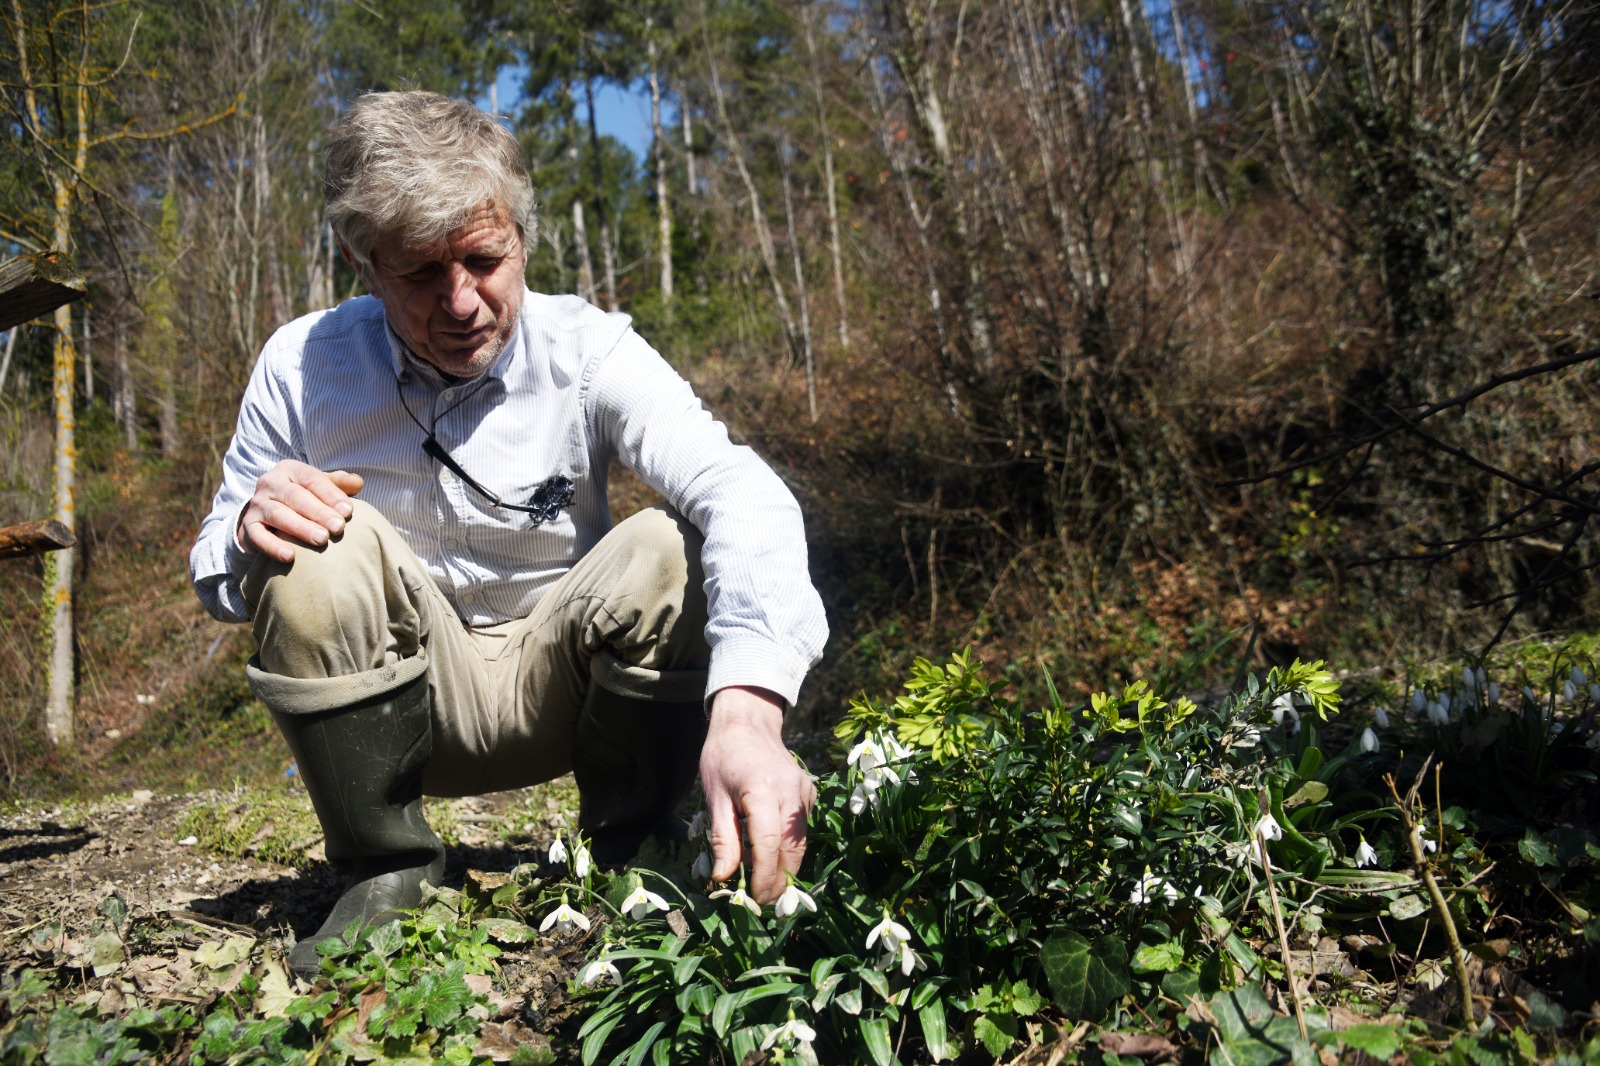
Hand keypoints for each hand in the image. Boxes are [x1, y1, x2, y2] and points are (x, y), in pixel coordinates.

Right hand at [238, 461, 363, 562]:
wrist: (265, 516)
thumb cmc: (303, 500)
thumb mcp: (319, 487)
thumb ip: (338, 484)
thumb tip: (358, 482)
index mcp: (291, 470)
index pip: (313, 479)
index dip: (331, 494)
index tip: (348, 512)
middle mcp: (270, 483)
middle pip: (296, 496)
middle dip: (319, 512)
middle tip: (338, 528)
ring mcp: (257, 504)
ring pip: (278, 514)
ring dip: (300, 527)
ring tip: (321, 539)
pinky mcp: (248, 526)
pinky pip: (258, 536)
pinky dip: (273, 546)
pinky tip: (290, 556)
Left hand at [700, 686, 814, 902]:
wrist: (748, 723)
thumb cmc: (723, 758)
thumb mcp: (714, 797)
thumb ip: (723, 838)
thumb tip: (723, 877)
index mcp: (762, 789)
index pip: (768, 842)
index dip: (764, 875)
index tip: (755, 899)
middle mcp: (791, 791)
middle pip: (792, 847)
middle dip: (780, 880)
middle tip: (764, 904)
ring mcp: (804, 791)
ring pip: (801, 841)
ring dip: (787, 868)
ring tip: (770, 890)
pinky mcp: (809, 793)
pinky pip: (801, 828)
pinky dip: (790, 848)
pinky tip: (774, 859)